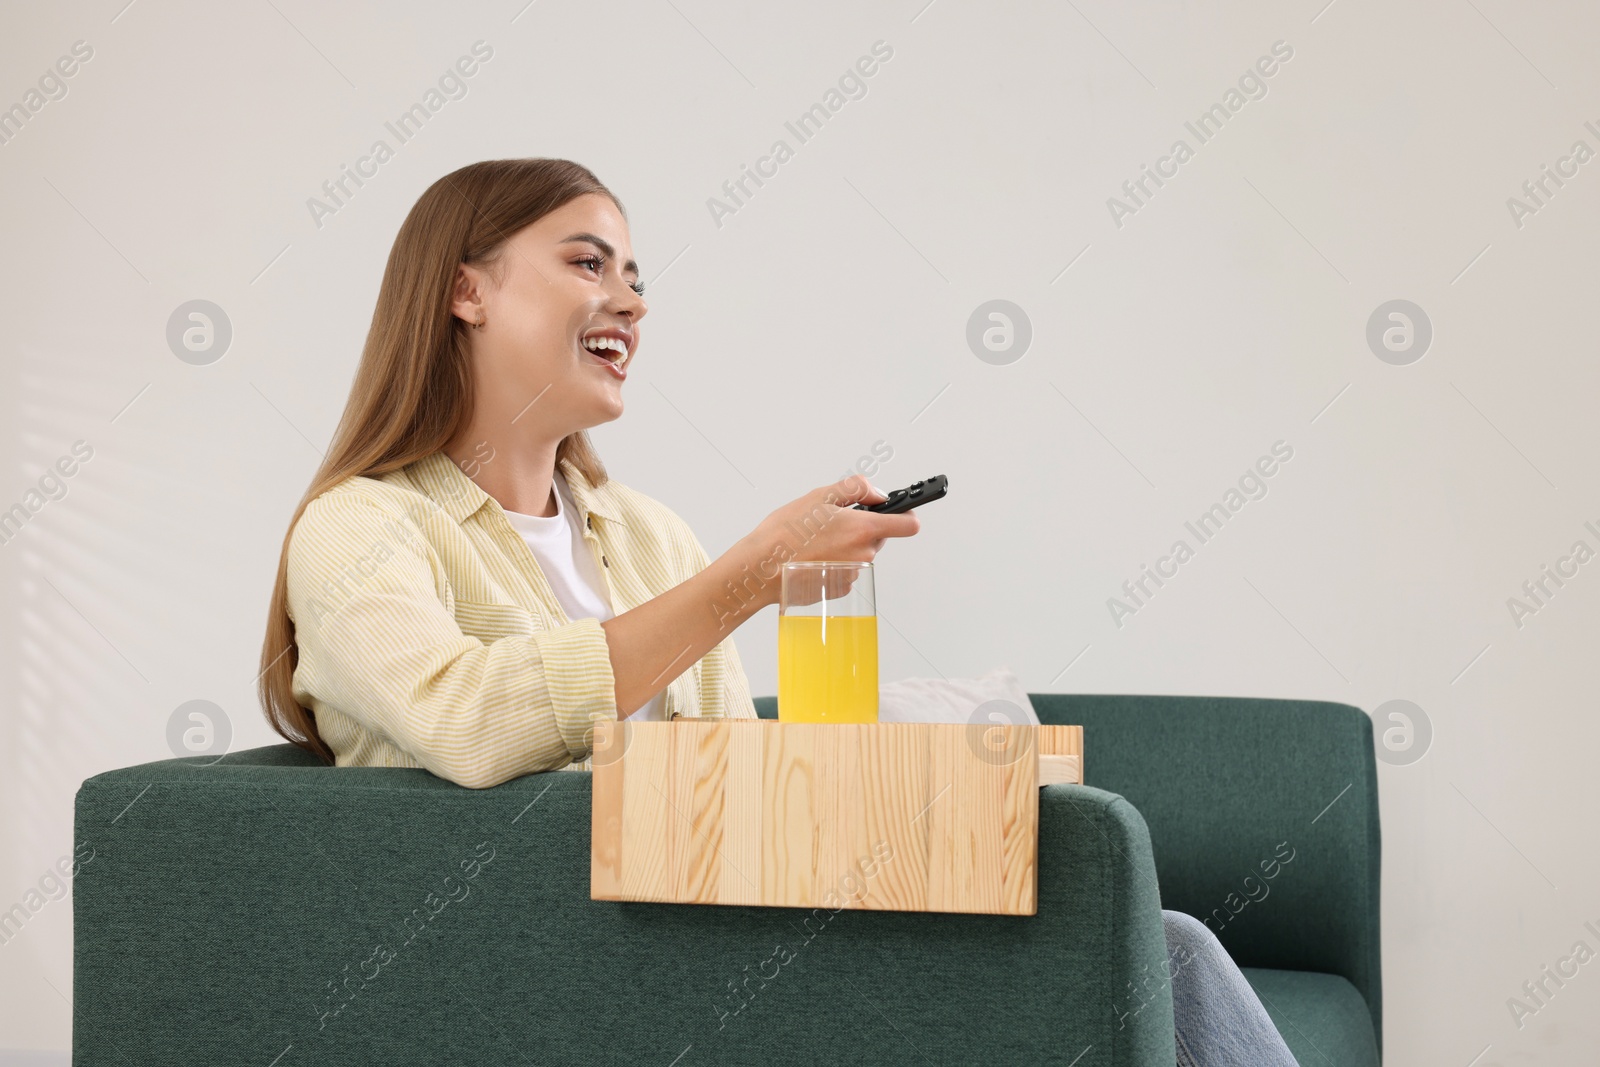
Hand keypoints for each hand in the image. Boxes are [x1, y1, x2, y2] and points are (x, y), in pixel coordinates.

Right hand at [734, 474, 921, 608]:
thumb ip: (857, 488)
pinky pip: (847, 569)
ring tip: (816, 541)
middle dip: (863, 528)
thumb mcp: (820, 496)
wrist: (761, 568)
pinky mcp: (841, 588)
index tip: (902, 511)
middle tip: (833, 522)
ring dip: (846, 546)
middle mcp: (864, 554)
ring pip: (860, 553)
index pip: (908, 525)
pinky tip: (813, 557)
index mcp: (864, 529)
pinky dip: (835, 562)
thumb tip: (878, 494)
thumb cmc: (786, 532)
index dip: (907, 515)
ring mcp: (854, 574)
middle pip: (879, 538)